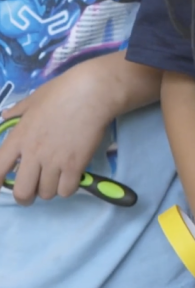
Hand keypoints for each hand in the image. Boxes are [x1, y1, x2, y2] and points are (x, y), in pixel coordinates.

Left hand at [0, 58, 118, 204]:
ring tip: (58, 178)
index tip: (3, 184)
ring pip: (47, 194)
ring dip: (51, 189)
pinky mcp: (75, 165)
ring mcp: (55, 161)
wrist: (93, 92)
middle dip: (27, 196)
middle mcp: (33, 155)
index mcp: (19, 138)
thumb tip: (6, 115)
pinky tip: (72, 176)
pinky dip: (69, 187)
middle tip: (35, 189)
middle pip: (23, 193)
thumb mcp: (34, 98)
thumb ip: (18, 110)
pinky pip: (67, 190)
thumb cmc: (63, 91)